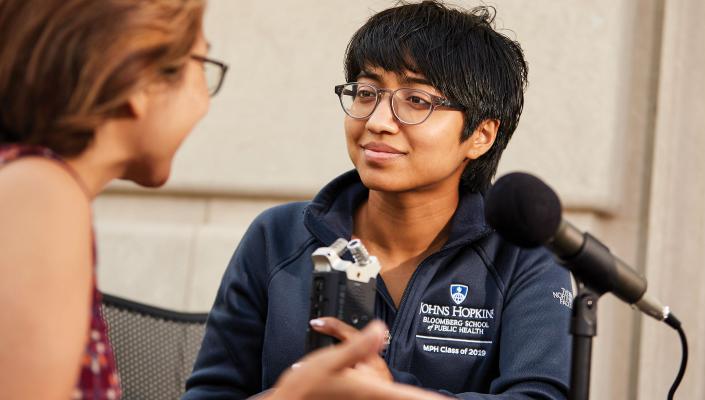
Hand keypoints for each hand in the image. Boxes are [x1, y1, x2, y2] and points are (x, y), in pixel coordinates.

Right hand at [265, 321, 449, 399]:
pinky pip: (384, 398)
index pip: (410, 397)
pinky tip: (390, 388)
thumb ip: (357, 345)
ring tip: (434, 396)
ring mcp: (367, 399)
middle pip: (407, 399)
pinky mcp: (359, 399)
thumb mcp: (330, 361)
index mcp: (370, 389)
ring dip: (411, 396)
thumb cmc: (307, 388)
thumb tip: (379, 329)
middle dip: (425, 399)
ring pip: (396, 398)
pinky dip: (398, 396)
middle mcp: (373, 397)